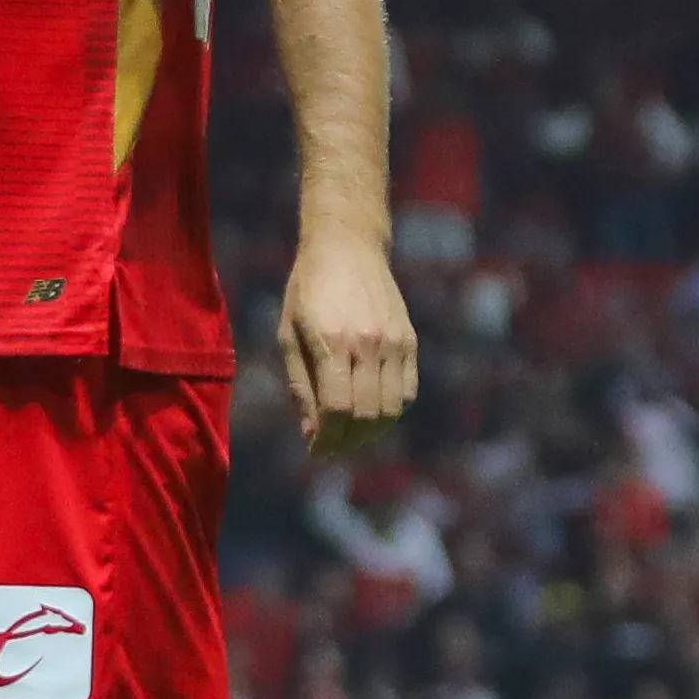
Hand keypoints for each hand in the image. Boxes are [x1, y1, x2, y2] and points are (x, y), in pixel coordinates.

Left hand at [274, 226, 417, 460]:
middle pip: (367, 417)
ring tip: (350, 435)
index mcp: (331, 342)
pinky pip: (407, 392)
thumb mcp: (289, 334)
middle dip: (348, 443)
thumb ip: (300, 386)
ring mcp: (394, 342)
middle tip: (331, 448)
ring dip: (370, 433)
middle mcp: (368, 344)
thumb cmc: (307, 290)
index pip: (338, 410)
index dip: (327, 441)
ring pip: (391, 410)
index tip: (316, 452)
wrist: (347, 246)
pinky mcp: (409, 341)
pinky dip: (391, 412)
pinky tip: (371, 412)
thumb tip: (311, 434)